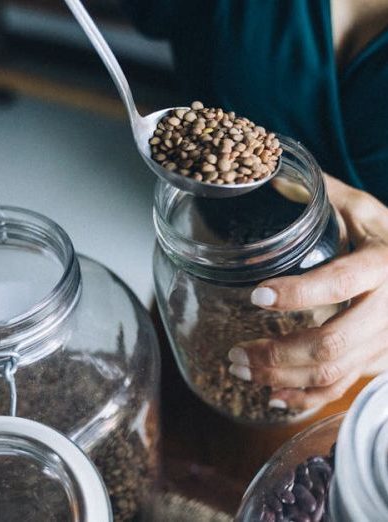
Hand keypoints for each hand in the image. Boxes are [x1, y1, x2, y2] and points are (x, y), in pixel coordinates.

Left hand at [228, 174, 387, 410]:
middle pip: (334, 342)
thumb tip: (263, 175)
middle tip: (236, 352)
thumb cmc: (381, 231)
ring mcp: (386, 339)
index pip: (341, 282)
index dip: (299, 293)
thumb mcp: (355, 205)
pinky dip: (307, 398)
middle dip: (279, 353)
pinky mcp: (378, 359)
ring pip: (335, 370)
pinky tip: (274, 397)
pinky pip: (343, 386)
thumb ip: (316, 193)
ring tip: (241, 369)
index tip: (257, 296)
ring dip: (283, 378)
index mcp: (383, 262)